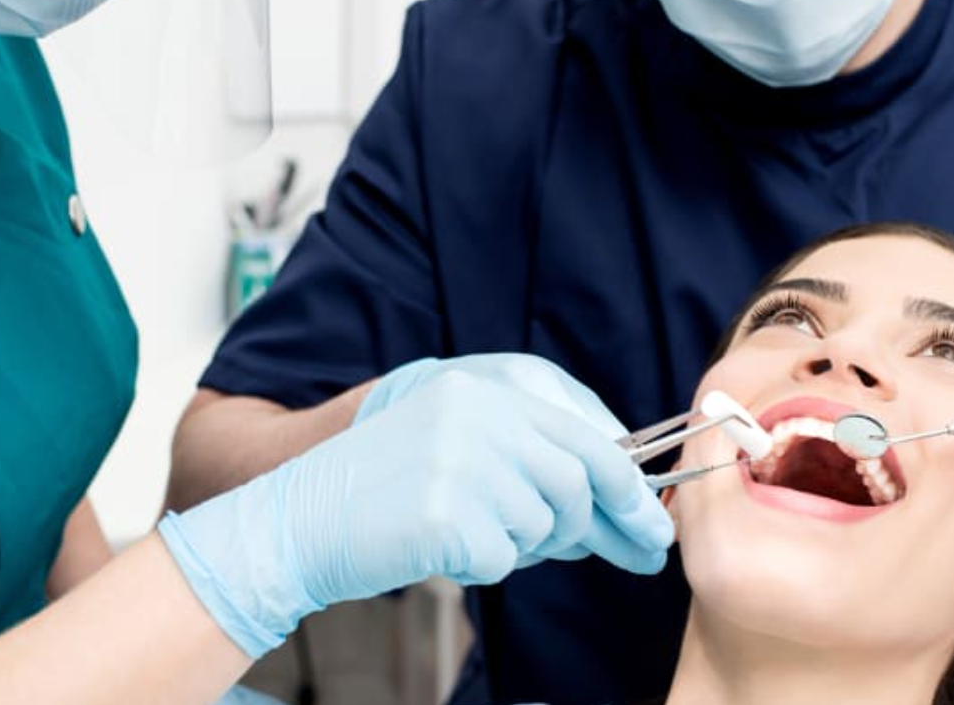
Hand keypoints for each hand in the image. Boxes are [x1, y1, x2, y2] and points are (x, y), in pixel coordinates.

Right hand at [355, 353, 670, 568]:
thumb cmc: (386, 493)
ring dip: (524, 544)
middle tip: (640, 554)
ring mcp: (462, 459)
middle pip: (580, 478)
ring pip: (545, 523)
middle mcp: (478, 412)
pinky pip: (504, 558)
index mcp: (485, 388)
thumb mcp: (463, 450)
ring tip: (472, 533)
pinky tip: (441, 547)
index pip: (586, 431)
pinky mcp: (446, 513)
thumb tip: (622, 507)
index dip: (630, 481)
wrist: (299, 519)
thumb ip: (535, 461)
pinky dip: (483, 564)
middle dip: (610, 524)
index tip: (655, 518)